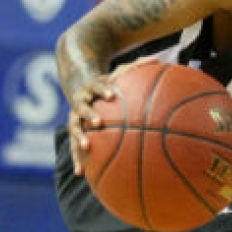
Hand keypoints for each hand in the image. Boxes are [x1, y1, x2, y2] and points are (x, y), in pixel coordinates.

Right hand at [66, 57, 156, 174]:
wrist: (78, 84)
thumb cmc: (107, 82)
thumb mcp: (118, 71)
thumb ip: (135, 67)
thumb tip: (157, 58)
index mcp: (93, 88)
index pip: (97, 86)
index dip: (104, 90)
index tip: (112, 95)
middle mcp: (81, 102)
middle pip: (82, 108)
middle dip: (89, 114)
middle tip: (98, 122)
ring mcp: (75, 118)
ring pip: (75, 128)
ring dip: (79, 138)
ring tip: (87, 147)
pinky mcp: (75, 131)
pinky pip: (74, 147)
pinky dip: (77, 159)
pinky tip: (82, 173)